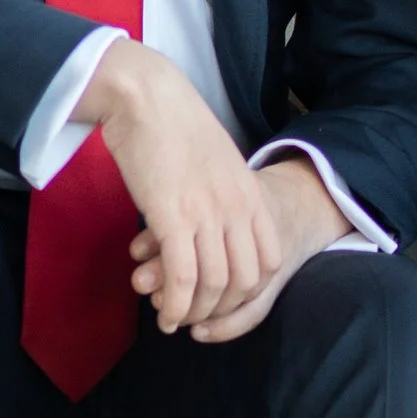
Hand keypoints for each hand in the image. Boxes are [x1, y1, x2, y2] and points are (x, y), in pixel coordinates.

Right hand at [76, 41, 345, 343]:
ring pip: (214, 285)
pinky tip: (164, 316)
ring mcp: (207, 214)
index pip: (270, 260)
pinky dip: (175, 305)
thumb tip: (218, 218)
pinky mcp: (173, 219)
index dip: (250, 289)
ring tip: (176, 319)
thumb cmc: (174, 123)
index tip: (224, 298)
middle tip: (198, 316)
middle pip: (246, 280)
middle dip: (222, 308)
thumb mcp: (218, 158)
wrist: (146, 97)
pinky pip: (183, 279)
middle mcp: (236, 208)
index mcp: (250, 193)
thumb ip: (226, 191)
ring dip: (195, 312)